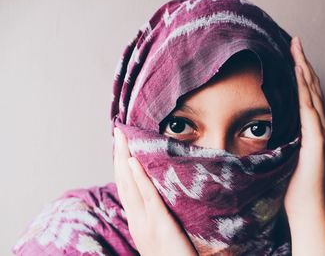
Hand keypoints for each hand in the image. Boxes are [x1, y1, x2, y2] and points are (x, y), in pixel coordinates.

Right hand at [113, 127, 197, 255]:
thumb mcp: (162, 235)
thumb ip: (159, 218)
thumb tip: (161, 198)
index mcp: (138, 222)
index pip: (127, 189)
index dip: (121, 167)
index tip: (121, 147)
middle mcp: (137, 221)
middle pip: (123, 182)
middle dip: (119, 155)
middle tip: (118, 132)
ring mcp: (146, 223)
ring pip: (130, 186)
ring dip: (124, 159)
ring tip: (121, 137)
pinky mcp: (159, 225)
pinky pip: (148, 197)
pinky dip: (139, 178)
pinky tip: (133, 162)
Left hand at [284, 36, 324, 215]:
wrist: (305, 208)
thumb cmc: (288, 184)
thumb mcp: (278, 154)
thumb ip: (273, 137)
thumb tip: (252, 125)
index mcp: (307, 128)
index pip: (303, 94)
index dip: (298, 72)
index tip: (287, 52)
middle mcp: (316, 126)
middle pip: (310, 88)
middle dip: (302, 63)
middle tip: (294, 41)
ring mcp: (319, 133)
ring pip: (312, 94)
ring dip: (305, 70)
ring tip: (296, 49)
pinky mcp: (316, 142)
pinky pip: (310, 112)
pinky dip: (305, 92)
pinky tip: (299, 76)